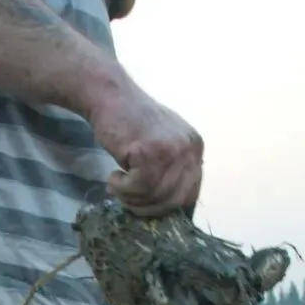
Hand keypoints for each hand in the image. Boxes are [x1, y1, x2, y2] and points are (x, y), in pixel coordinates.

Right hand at [88, 83, 203, 218]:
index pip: (191, 193)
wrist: (109, 96)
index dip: (168, 206)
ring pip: (156, 196)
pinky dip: (122, 189)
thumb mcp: (162, 144)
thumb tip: (171, 207)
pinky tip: (113, 177)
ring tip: (117, 186)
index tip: (147, 205)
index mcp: (195, 147)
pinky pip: (139, 188)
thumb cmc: (130, 122)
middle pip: (176, 200)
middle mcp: (189, 148)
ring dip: (132, 198)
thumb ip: (172, 169)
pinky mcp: (150, 151)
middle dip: (149, 208)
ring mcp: (171, 149)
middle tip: (128, 199)